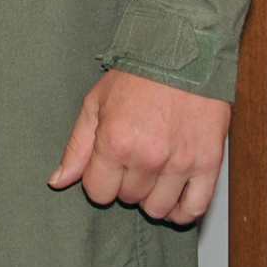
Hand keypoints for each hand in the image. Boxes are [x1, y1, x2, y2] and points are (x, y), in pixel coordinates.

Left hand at [49, 69, 230, 225]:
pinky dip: (182, 211)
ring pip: (158, 209)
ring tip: (152, 174)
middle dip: (125, 183)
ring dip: (151, 197)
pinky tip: (174, 196)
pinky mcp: (208, 164)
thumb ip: (76, 147)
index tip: (107, 164)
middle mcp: (147, 157)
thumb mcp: (95, 103)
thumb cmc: (137, 77)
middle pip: (128, 199)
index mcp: (115, 142)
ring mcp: (180, 163)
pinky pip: (194, 209)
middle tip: (132, 158)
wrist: (183, 55)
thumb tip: (57, 181)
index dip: (99, 180)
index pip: (98, 192)